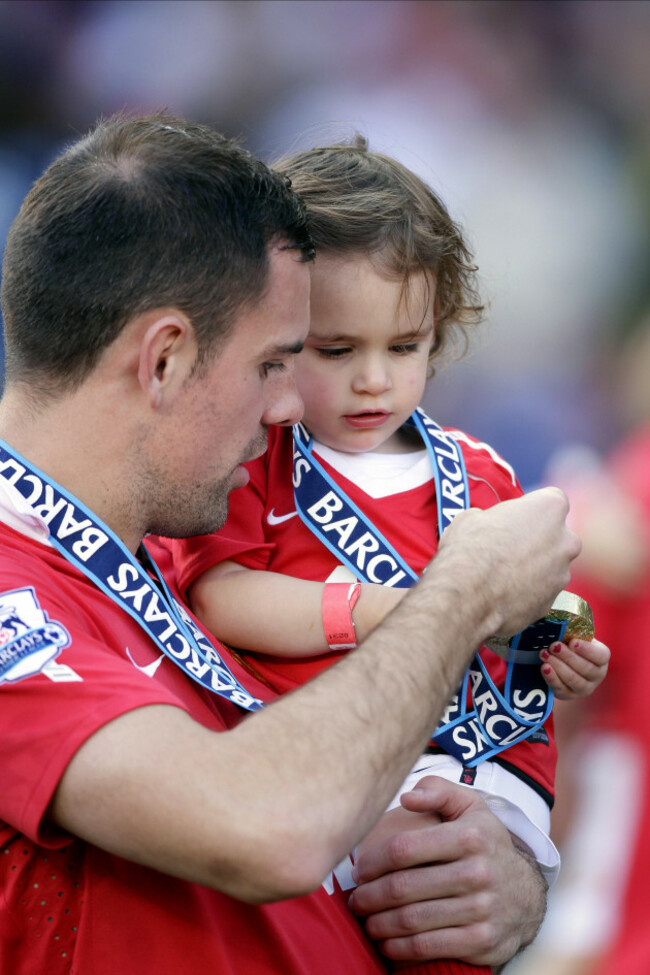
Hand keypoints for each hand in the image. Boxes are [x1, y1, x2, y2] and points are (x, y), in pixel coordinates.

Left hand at [348, 776, 546, 966]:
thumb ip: (438, 790)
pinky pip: (428, 947)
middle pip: (403, 887)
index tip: (359, 869)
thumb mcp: (470, 807)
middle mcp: (477, 872)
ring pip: (412, 919)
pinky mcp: (481, 940)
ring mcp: (481, 909)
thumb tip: (407, 796)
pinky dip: (399, 948)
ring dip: (379, 923)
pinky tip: (386, 942)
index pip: (404, 848)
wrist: (526, 893)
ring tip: (365, 920)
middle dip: (370, 896)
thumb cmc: (485, 844)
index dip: (373, 860)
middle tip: (355, 899)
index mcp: (469, 836)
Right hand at [438, 487, 580, 638]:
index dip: (531, 508)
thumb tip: (486, 525)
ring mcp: (561, 574)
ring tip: (501, 575)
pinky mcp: (551, 602)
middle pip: (557, 535)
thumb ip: (491, 517)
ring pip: (551, 566)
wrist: (466, 598)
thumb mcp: (471, 517)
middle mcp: (565, 540)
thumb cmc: (469, 550)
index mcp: (550, 508)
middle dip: (538, 539)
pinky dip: (526, 592)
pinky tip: (501, 594)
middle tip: (509, 546)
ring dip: (533, 568)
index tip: (515, 518)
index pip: (552, 499)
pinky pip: (540, 592)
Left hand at [540, 637, 609, 699]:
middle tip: (553, 646)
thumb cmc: (569, 643)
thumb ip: (571, 632)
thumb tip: (560, 623)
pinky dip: (552, 678)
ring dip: (558, 667)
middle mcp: (597, 675)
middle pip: (585, 668)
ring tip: (545, 655)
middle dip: (568, 657)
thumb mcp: (575, 636)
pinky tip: (544, 667)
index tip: (572, 642)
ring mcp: (585, 688)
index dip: (586, 650)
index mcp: (602, 658)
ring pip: (574, 680)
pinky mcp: (569, 695)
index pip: (600, 656)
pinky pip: (561, 689)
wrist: (561, 659)